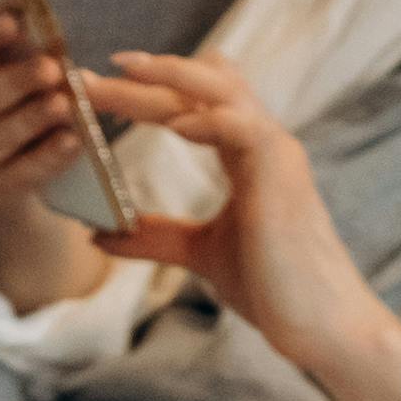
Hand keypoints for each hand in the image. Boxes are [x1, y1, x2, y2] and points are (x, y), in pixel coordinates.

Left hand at [86, 45, 376, 378]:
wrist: (318, 324)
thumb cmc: (272, 287)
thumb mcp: (199, 253)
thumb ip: (155, 237)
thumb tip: (101, 232)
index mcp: (245, 152)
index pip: (194, 100)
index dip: (151, 85)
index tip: (100, 83)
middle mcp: (260, 139)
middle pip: (199, 85)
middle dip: (142, 77)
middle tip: (82, 77)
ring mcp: (274, 150)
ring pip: (219, 90)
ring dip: (164, 81)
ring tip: (117, 76)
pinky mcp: (281, 171)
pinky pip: (241, 127)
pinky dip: (205, 121)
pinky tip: (169, 125)